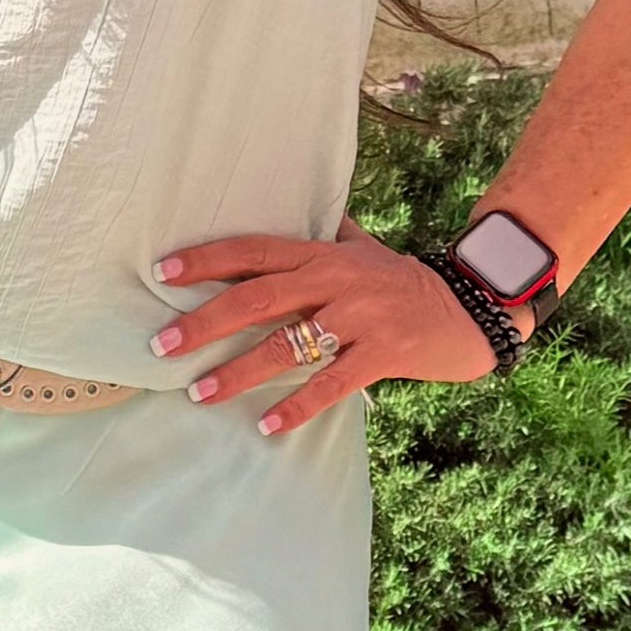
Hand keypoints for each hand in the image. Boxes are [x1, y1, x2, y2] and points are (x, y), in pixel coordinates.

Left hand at [148, 214, 513, 434]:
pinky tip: (267, 425)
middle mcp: (334, 280)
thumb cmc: (402, 279)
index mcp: (322, 254)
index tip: (163, 272)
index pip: (253, 251)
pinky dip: (297, 406)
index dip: (207, 260)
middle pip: (257, 298)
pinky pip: (331, 384)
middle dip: (204, 322)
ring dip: (238, 372)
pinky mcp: (382, 354)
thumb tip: (304, 206)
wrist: (467, 309)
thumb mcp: (363, 247)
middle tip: (163, 345)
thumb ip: (330, 232)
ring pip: (286, 346)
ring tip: (199, 393)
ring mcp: (358, 317)